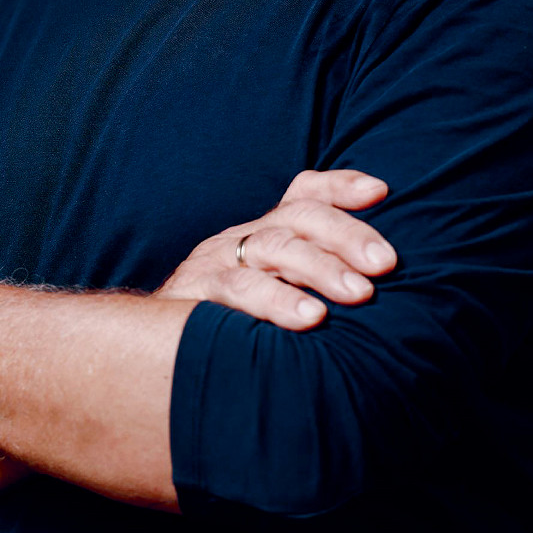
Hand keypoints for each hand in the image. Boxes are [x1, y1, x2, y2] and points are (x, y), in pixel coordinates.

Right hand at [156, 168, 394, 329]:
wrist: (147, 346)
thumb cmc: (230, 323)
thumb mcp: (271, 291)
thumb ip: (313, 278)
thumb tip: (379, 284)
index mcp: (265, 231)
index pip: (304, 193)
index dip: (341, 186)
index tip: (381, 191)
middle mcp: (243, 237)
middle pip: (300, 217)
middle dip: (348, 236)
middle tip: (386, 264)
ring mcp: (217, 260)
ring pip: (275, 247)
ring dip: (322, 268)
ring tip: (360, 293)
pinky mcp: (197, 292)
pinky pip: (240, 289)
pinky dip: (278, 301)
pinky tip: (310, 317)